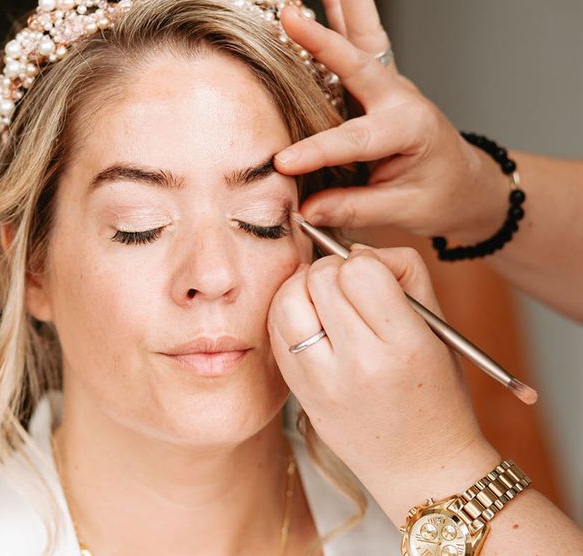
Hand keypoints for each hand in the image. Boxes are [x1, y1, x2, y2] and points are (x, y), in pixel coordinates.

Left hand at [268, 246, 499, 524]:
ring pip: (287, 299)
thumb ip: (403, 272)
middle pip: (320, 278)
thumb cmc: (437, 392)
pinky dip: (289, 314)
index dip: (364, 262)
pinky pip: (276, 329)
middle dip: (332, 270)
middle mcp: (357, 364)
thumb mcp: (438, 327)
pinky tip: (311, 322)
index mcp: (402, 345)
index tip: (372, 276)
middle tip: (348, 287)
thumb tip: (353, 248)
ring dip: (303, 288)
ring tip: (324, 301)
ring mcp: (320, 381)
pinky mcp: (297, 391)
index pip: (360, 269)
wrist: (423, 468)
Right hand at [275, 0, 506, 241]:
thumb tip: (306, 211)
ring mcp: (387, 83)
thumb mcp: (404, 211)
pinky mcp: (376, 81)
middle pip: (361, 58)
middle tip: (291, 15)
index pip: (355, 139)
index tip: (282, 163)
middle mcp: (398, 97)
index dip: (317, 151)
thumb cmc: (437, 195)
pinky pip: (359, 37)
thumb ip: (356, 207)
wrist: (462, 180)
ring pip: (365, 33)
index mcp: (408, 129)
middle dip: (324, 38)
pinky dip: (341, 4)